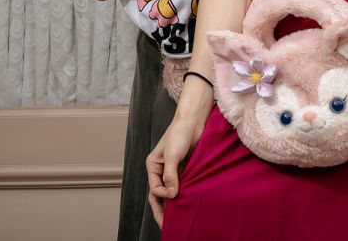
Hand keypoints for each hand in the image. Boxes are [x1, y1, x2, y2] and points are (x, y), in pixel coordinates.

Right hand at [145, 111, 207, 226]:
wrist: (194, 120)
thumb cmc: (179, 133)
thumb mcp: (172, 155)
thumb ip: (171, 175)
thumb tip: (171, 195)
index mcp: (153, 165)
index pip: (154, 187)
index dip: (163, 194)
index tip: (174, 195)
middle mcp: (161, 169)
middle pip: (159, 194)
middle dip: (162, 210)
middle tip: (166, 226)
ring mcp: (174, 170)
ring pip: (171, 191)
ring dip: (174, 204)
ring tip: (177, 219)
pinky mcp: (186, 168)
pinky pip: (183, 185)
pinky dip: (184, 194)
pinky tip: (189, 203)